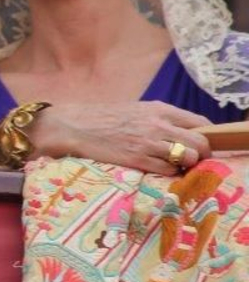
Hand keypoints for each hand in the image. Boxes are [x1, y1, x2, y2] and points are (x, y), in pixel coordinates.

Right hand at [34, 101, 211, 173]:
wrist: (74, 126)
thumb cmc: (104, 118)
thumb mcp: (137, 110)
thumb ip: (162, 119)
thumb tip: (185, 134)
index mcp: (159, 109)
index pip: (201, 123)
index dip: (207, 136)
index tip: (202, 144)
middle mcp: (158, 125)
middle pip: (201, 143)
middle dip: (202, 154)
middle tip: (192, 159)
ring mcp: (149, 143)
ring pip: (188, 158)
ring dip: (185, 165)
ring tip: (174, 165)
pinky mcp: (138, 159)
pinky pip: (168, 170)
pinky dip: (168, 172)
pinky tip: (156, 167)